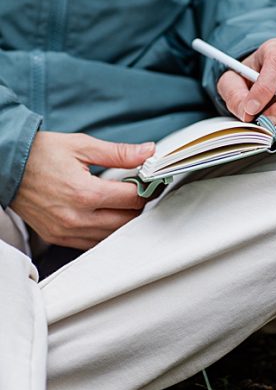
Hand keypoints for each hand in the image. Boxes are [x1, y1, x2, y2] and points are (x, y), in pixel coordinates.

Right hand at [12, 131, 152, 249]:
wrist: (5, 166)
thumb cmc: (39, 153)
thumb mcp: (80, 146)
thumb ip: (118, 153)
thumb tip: (147, 153)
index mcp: (84, 193)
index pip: (132, 199)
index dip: (144, 189)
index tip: (145, 182)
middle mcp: (77, 217)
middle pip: (127, 221)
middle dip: (135, 206)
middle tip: (132, 192)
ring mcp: (68, 231)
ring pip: (113, 236)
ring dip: (122, 221)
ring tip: (117, 203)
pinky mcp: (60, 238)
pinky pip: (94, 243)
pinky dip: (104, 232)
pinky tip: (102, 216)